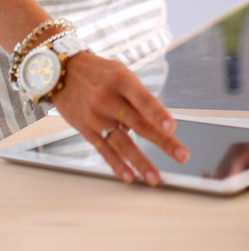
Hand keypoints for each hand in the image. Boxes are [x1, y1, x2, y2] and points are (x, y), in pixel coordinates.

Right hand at [51, 51, 188, 185]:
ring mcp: (97, 117)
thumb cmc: (100, 73)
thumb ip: (139, 96)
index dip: (158, 114)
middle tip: (182, 156)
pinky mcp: (87, 130)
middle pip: (139, 124)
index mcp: (122, 80)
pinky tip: (130, 177)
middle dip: (163, 142)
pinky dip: (117, 165)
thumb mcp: (121, 73)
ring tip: (155, 177)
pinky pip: (104, 150)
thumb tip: (157, 122)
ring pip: (123, 143)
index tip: (172, 128)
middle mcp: (109, 100)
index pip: (144, 99)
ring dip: (141, 162)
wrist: (63, 73)